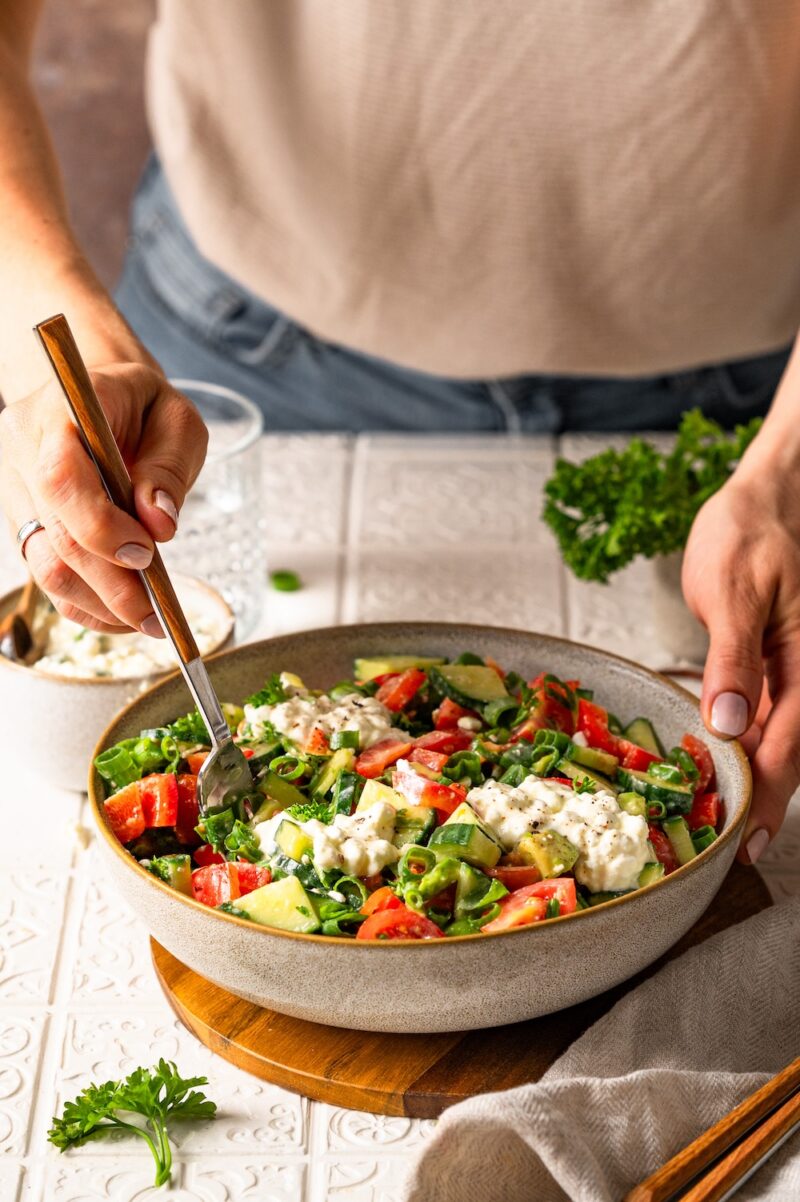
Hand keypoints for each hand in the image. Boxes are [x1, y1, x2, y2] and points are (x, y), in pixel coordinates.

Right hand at [0, 362, 207, 632]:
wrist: (103, 399)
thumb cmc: (145, 407)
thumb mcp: (176, 420)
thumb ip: (169, 468)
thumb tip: (160, 526)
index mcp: (58, 414)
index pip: (61, 478)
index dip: (101, 526)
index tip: (148, 554)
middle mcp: (23, 453)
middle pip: (54, 536)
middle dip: (111, 584)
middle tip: (159, 611)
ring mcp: (16, 492)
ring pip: (44, 566)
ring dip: (99, 604)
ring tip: (149, 620)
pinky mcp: (25, 524)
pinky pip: (47, 577)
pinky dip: (87, 605)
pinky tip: (123, 615)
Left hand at [682, 467, 799, 863]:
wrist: (764, 499)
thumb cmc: (747, 533)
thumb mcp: (733, 590)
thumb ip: (732, 660)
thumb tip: (729, 726)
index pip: (791, 741)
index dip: (768, 794)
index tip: (749, 840)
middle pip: (792, 749)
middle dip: (764, 798)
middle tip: (733, 847)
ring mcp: (798, 668)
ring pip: (782, 736)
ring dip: (755, 774)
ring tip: (722, 815)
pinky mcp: (780, 665)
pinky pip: (769, 713)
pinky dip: (745, 741)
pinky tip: (718, 762)